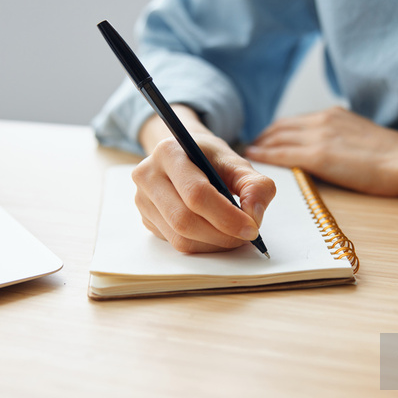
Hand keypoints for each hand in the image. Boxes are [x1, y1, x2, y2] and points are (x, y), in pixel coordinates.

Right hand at [134, 107, 275, 252]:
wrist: (186, 156)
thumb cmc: (210, 159)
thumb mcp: (236, 162)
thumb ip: (255, 185)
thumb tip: (254, 217)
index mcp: (169, 152)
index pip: (196, 193)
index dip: (227, 216)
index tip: (252, 228)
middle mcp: (148, 175)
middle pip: (184, 220)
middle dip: (221, 235)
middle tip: (246, 236)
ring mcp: (142, 200)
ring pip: (180, 238)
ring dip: (214, 244)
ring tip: (234, 235)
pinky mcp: (146, 219)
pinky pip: (176, 243)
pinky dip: (203, 245)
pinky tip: (216, 233)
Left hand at [245, 106, 397, 195]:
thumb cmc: (393, 156)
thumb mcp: (362, 135)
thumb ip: (341, 137)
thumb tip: (331, 148)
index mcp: (333, 115)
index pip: (293, 121)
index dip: (274, 131)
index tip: (263, 138)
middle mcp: (322, 120)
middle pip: (279, 126)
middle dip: (262, 137)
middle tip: (249, 147)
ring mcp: (318, 136)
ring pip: (276, 137)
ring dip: (259, 145)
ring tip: (246, 154)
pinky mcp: (318, 155)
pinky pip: (282, 153)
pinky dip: (265, 155)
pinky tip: (254, 159)